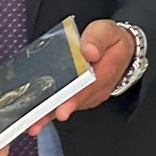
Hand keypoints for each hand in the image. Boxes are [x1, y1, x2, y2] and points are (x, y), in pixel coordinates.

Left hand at [29, 19, 134, 134]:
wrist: (123, 50)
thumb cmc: (111, 40)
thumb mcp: (106, 31)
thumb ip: (97, 38)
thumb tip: (89, 51)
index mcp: (105, 70)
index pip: (88, 87)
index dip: (73, 98)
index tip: (61, 109)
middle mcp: (98, 88)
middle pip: (76, 102)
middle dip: (55, 112)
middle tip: (37, 122)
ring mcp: (91, 95)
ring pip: (70, 106)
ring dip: (50, 115)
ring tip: (32, 124)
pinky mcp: (83, 96)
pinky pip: (68, 104)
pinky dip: (52, 110)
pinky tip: (37, 116)